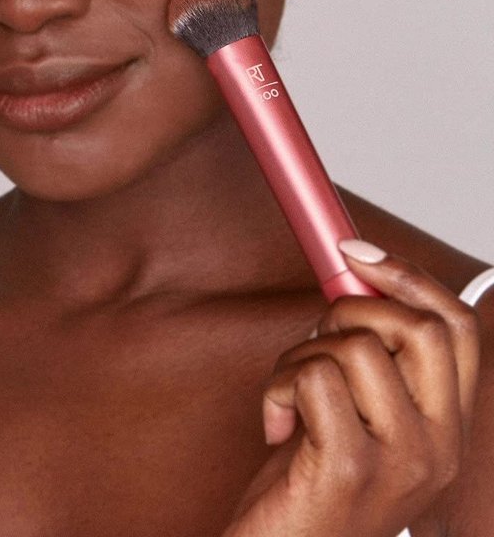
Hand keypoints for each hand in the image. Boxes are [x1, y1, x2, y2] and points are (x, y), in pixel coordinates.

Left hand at [223, 242, 479, 536]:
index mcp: (447, 428)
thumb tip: (353, 279)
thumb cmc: (313, 481)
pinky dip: (278, 383)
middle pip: (419, 326)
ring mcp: (401, 461)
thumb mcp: (357, 416)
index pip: (458, 328)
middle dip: (350, 307)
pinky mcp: (350, 468)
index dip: (407, 275)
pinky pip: (314, 377)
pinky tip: (276, 422)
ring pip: (355, 345)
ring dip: (302, 353)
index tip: (355, 253)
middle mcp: (440, 447)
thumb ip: (370, 359)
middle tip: (315, 338)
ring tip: (290, 392)